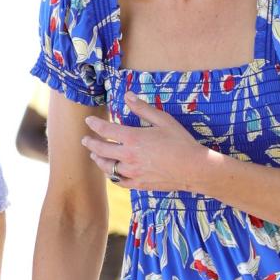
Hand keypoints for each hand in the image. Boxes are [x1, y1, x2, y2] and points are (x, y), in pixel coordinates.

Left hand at [81, 91, 208, 190]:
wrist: (193, 169)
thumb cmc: (180, 142)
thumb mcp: (163, 120)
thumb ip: (143, 108)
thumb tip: (127, 95)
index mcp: (133, 138)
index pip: (106, 130)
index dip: (95, 124)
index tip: (89, 120)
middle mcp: (128, 156)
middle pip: (101, 150)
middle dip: (91, 143)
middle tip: (85, 139)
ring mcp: (132, 172)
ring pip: (107, 167)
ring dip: (98, 159)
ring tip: (94, 155)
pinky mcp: (138, 184)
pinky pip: (119, 181)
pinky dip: (112, 175)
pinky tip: (111, 172)